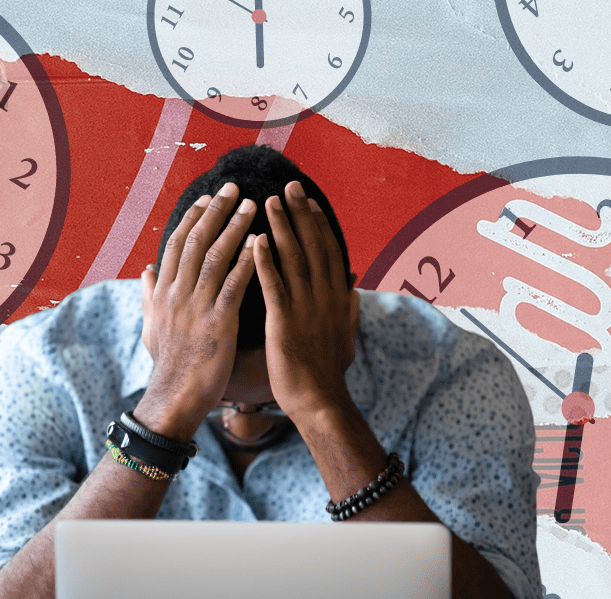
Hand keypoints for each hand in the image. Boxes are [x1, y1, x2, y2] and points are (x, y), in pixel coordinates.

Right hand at [135, 183, 258, 440]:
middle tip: (233, 188)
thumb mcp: (152, 326)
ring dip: (234, 227)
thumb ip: (149, 295)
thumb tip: (145, 270)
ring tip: (253, 205)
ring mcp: (197, 306)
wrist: (175, 396)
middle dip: (215, 211)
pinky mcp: (218, 322)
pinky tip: (261, 243)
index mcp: (164, 291)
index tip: (207, 198)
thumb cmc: (169, 364)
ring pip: (215, 256)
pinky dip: (247, 261)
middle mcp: (178, 292)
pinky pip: (233, 284)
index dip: (192, 218)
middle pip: (196, 241)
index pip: (177, 244)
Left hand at [253, 181, 358, 419]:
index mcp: (338, 298)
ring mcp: (305, 307)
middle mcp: (325, 297)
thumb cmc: (327, 372)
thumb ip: (349, 310)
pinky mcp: (284, 321)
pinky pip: (274, 285)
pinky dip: (265, 261)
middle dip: (300, 214)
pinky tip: (255, 241)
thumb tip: (355, 289)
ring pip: (294, 258)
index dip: (319, 224)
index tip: (310, 201)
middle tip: (289, 186)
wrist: (319, 400)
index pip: (329, 251)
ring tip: (268, 203)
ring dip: (281, 228)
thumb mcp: (346, 336)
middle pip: (313, 246)